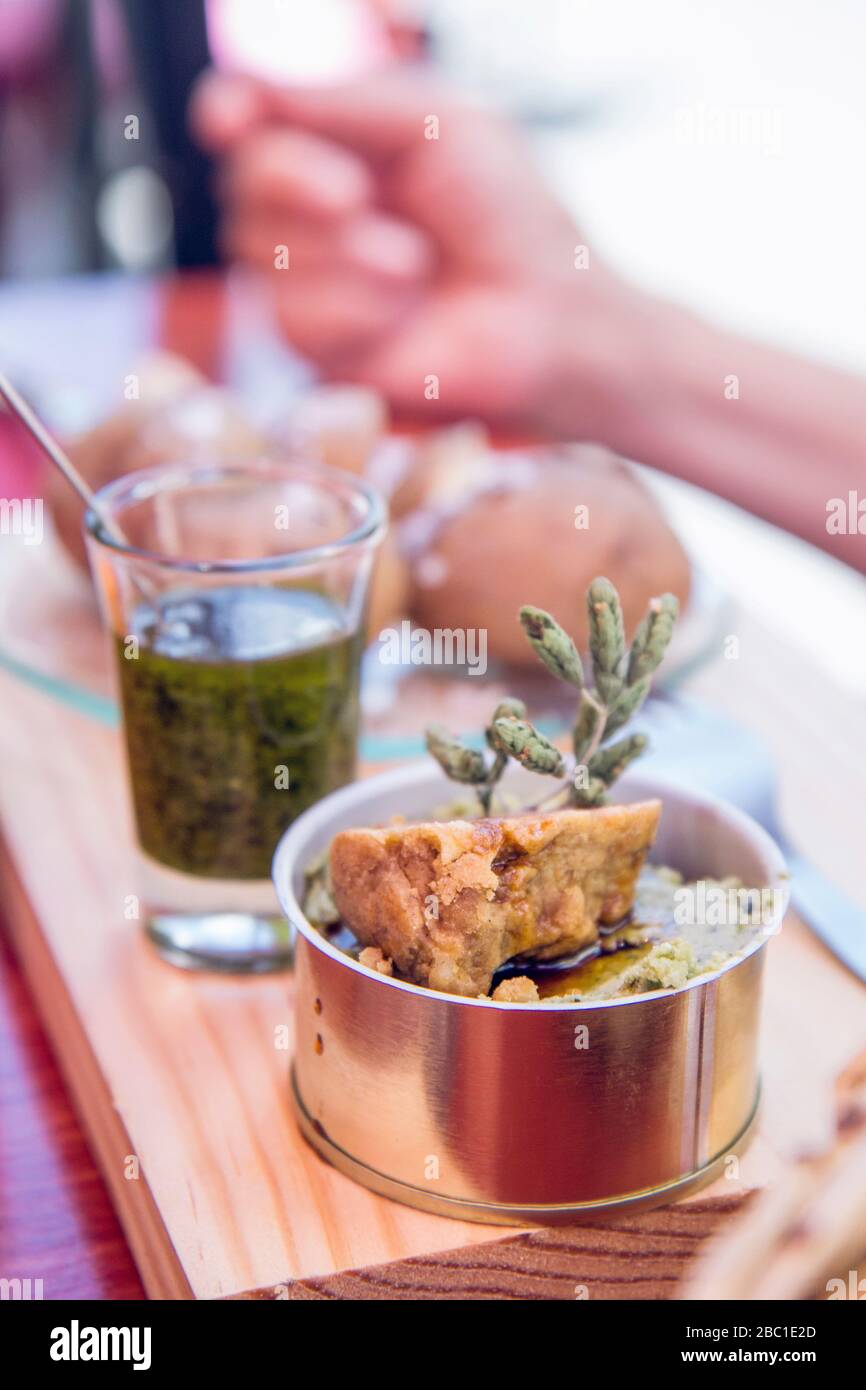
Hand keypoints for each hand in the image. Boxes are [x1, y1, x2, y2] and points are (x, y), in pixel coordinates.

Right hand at [191, 68, 643, 432]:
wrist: (543, 314)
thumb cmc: (506, 214)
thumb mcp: (436, 123)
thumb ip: (342, 103)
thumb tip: (241, 96)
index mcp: (334, 142)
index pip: (247, 118)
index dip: (228, 114)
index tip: (229, 119)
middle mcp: (310, 211)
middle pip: (241, 182)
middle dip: (291, 180)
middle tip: (355, 195)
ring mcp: (310, 282)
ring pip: (259, 251)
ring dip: (345, 253)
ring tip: (414, 265)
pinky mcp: (320, 349)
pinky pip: (295, 317)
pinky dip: (357, 309)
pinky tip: (404, 313)